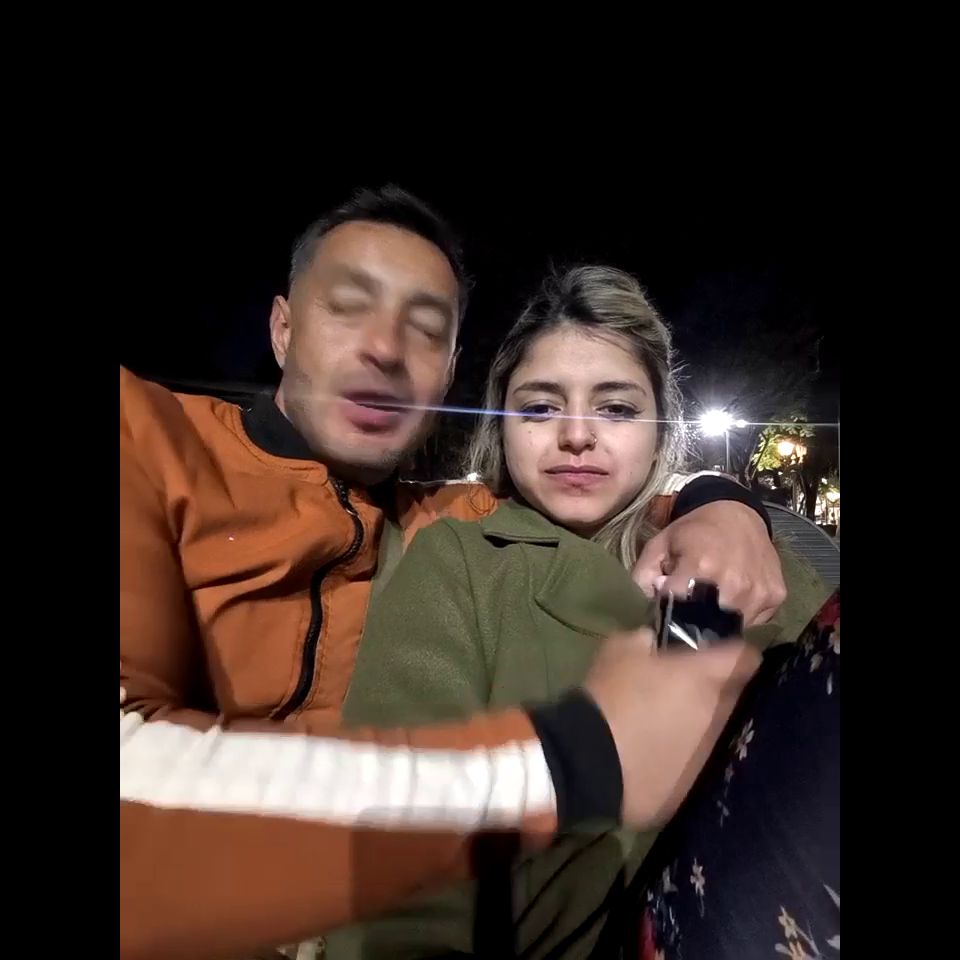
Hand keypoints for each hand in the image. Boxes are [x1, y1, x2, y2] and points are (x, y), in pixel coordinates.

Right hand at [584, 628, 759, 828]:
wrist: (589, 759)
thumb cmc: (608, 696)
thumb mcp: (619, 649)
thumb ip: (644, 641)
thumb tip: (652, 643)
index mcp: (701, 677)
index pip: (745, 659)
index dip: (739, 654)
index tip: (725, 655)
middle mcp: (715, 714)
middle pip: (733, 697)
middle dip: (717, 690)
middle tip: (689, 688)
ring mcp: (707, 752)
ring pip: (715, 731)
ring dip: (699, 725)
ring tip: (669, 726)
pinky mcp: (692, 784)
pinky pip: (695, 762)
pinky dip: (682, 756)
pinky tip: (657, 756)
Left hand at [632, 500, 786, 624]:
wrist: (735, 512)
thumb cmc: (693, 531)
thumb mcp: (658, 546)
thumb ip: (644, 577)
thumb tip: (648, 607)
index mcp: (700, 568)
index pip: (677, 612)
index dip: (668, 614)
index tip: (665, 610)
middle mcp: (734, 584)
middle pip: (706, 627)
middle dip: (693, 623)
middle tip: (689, 609)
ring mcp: (759, 593)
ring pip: (732, 629)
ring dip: (718, 622)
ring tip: (711, 602)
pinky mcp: (776, 596)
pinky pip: (755, 622)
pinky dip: (741, 616)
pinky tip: (732, 598)